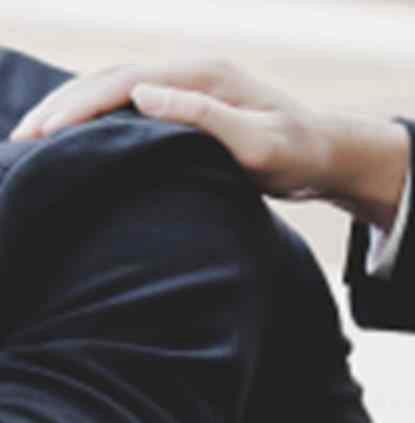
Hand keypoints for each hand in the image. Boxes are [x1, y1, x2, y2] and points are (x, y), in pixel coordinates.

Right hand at [9, 60, 409, 229]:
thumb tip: (141, 95)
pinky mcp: (189, 108)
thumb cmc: (294, 152)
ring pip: (118, 92)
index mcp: (203, 76)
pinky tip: (84, 134)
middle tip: (23, 136)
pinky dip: (101, 118)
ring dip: (76, 110)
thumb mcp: (258, 141)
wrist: (318, 152)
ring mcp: (188, 90)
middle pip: (112, 80)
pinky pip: (134, 107)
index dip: (80, 106)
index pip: (125, 83)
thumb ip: (205, 116)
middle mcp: (190, 75)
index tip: (42, 132)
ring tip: (39, 134)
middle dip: (64, 106)